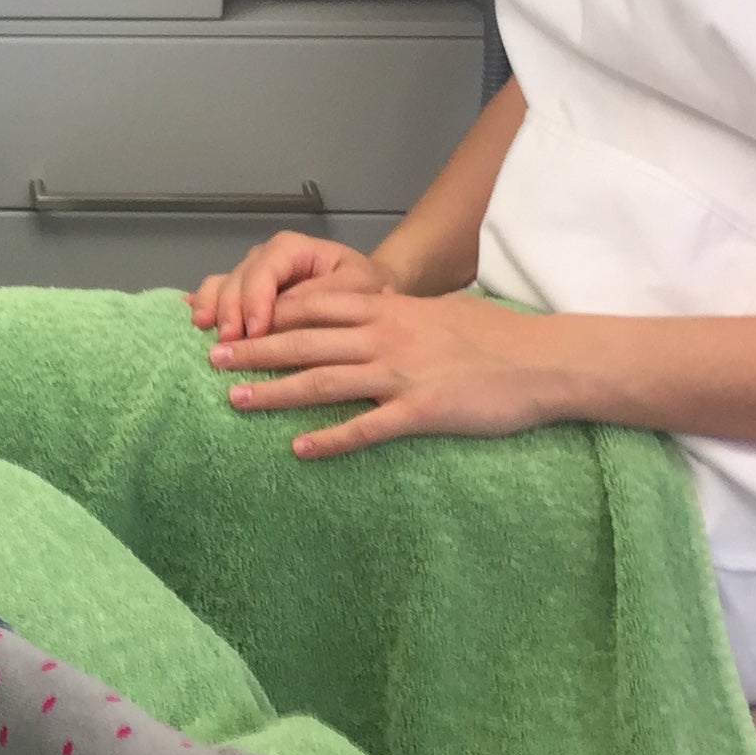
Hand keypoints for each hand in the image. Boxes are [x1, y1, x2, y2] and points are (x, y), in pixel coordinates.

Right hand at [189, 230, 390, 343]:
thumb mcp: (359, 288)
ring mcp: (251, 275)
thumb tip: (283, 313)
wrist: (369, 293)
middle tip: (229, 343)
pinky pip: (214, 292)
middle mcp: (265, 257)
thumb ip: (323, 296)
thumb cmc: (367, 289)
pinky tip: (193, 320)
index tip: (256, 332)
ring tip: (205, 332)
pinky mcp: (243, 293)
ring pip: (221, 285)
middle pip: (238, 279)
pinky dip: (203, 305)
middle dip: (231, 310)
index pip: (265, 269)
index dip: (256, 299)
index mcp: (292, 249)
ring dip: (212, 309)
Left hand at [210, 285, 572, 458]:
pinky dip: (330, 439)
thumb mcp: (436, 311)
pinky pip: (367, 427)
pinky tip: (299, 450)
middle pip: (304, 340)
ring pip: (323, 381)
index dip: (269, 312)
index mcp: (389, 308)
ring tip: (234, 399)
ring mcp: (402, 373)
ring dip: (275, 391)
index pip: (313, 304)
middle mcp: (386, 335)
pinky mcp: (422, 410)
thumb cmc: (493, 336)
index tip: (235, 321)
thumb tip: (367, 313)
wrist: (544, 359)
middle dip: (254, 349)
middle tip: (212, 358)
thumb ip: (395, 313)